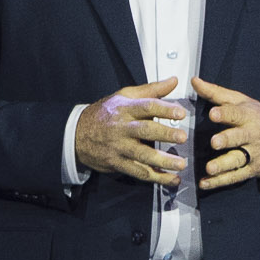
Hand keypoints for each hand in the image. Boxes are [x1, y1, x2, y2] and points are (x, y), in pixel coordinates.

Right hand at [74, 80, 191, 184]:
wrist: (77, 134)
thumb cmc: (105, 113)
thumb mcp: (124, 96)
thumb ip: (151, 90)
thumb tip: (174, 81)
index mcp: (125, 108)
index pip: (146, 106)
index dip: (164, 109)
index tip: (181, 113)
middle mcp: (122, 128)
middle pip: (145, 130)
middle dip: (164, 134)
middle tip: (182, 137)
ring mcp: (119, 147)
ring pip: (142, 155)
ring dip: (162, 161)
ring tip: (180, 164)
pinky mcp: (117, 163)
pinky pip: (138, 172)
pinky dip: (156, 177)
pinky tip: (172, 179)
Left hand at [189, 75, 259, 189]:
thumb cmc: (256, 116)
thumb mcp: (240, 100)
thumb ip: (215, 93)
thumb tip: (195, 81)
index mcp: (249, 115)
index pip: (237, 113)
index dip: (226, 114)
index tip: (214, 114)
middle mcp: (252, 135)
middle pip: (239, 138)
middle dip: (227, 140)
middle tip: (215, 142)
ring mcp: (253, 154)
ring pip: (238, 160)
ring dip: (223, 165)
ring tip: (210, 168)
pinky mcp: (252, 169)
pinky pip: (235, 176)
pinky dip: (220, 181)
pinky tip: (206, 182)